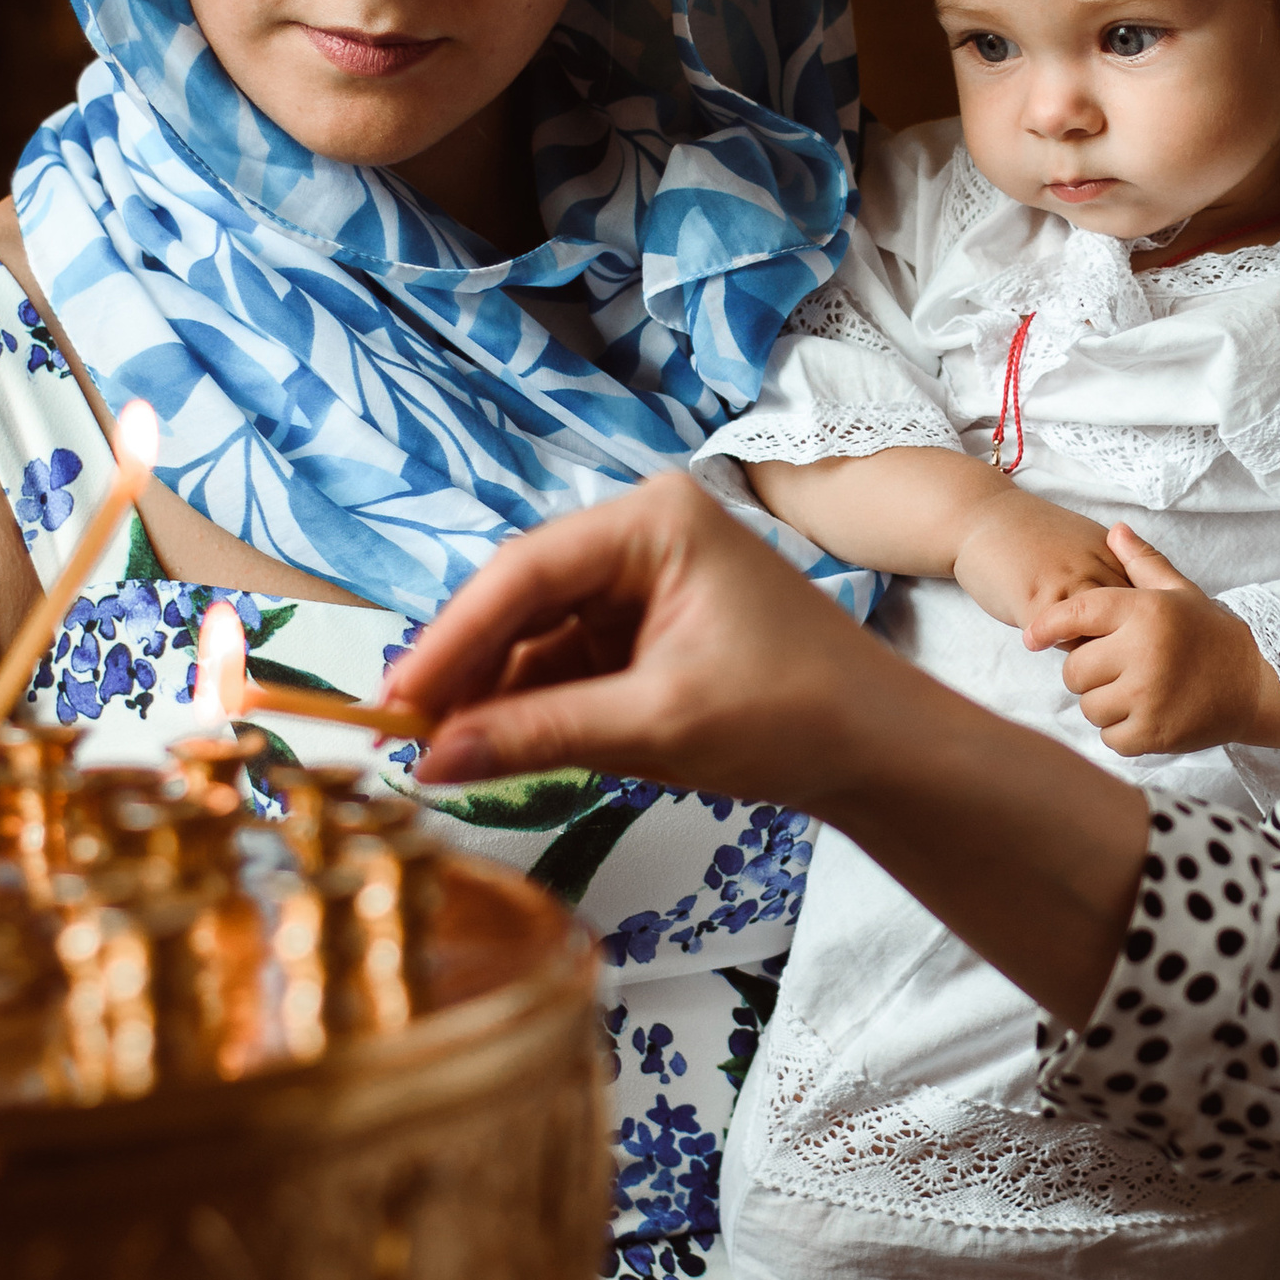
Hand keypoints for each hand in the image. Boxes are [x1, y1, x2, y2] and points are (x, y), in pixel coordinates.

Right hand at [404, 474, 1151, 1028]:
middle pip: (521, 599)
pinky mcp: (647, 631)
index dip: (451, 638)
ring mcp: (644, 582)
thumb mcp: (658, 725)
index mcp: (655, 520)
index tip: (396, 699)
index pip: (523, 572)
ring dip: (495, 695)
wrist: (884, 751)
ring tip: (441, 755)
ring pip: (537, 636)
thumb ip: (540, 735)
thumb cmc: (797, 715)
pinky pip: (567, 663)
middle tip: (403, 734)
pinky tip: (498, 749)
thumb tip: (433, 758)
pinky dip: (534, 707)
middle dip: (467, 669)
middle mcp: (643, 533)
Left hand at [1026, 523, 1279, 757]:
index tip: (1032, 637)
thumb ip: (1143, 564)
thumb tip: (1115, 530)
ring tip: (1135, 691)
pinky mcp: (1154, 734)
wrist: (1261, 684)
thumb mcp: (1180, 593)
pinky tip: (1146, 714)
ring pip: (1089, 706)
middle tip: (1117, 668)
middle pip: (1074, 670)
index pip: (1076, 614)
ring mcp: (1148, 696)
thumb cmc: (1213, 635)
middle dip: (1088, 671)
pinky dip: (1121, 731)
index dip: (1047, 626)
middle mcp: (1143, 652)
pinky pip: (1110, 737)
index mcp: (1146, 612)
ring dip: (1104, 703)